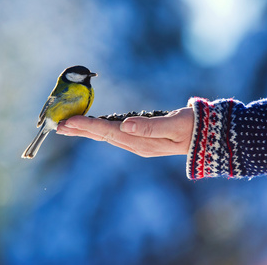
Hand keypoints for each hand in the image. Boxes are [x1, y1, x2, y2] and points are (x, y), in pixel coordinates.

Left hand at [56, 107, 193, 156]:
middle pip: (102, 137)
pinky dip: (100, 130)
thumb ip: (150, 127)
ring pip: (106, 137)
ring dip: (87, 131)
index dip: (88, 126)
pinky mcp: (141, 140)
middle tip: (60, 127)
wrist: (206, 137)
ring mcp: (138, 144)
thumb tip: (125, 125)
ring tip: (70, 127)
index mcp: (141, 142)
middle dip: (81, 130)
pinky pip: (115, 135)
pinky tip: (93, 127)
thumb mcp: (175, 126)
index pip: (108, 132)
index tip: (69, 122)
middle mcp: (136, 145)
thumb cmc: (192, 127)